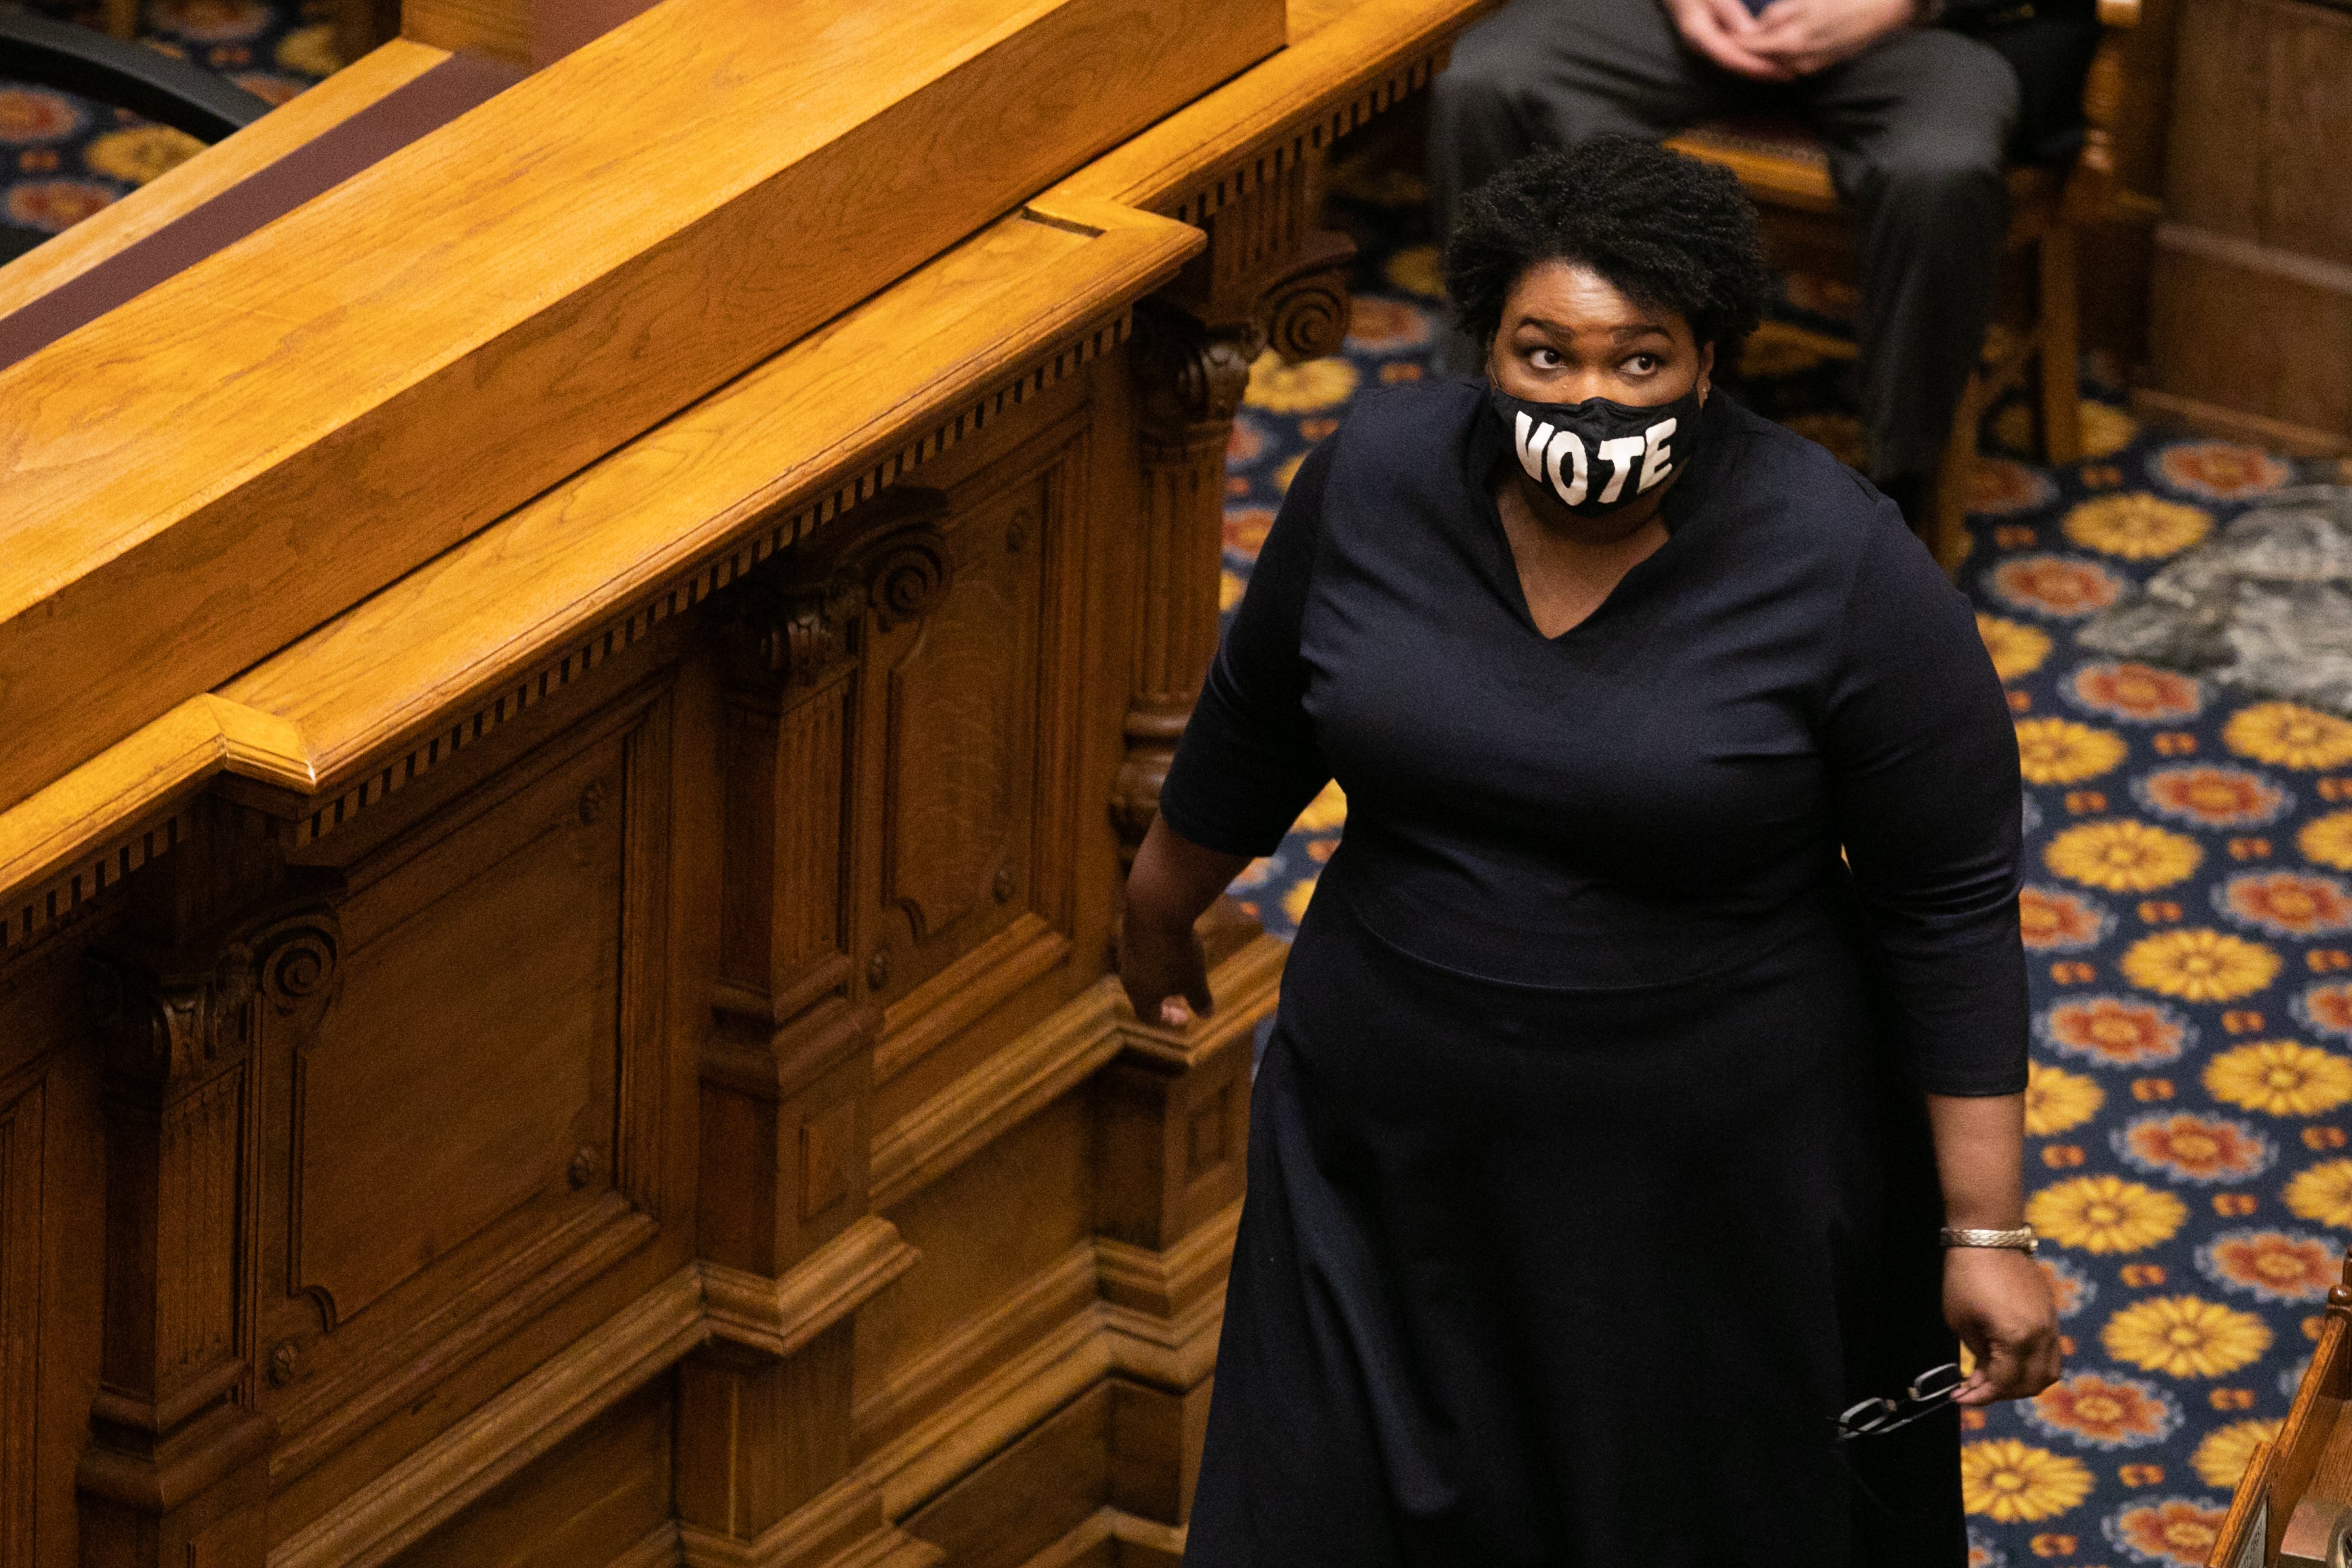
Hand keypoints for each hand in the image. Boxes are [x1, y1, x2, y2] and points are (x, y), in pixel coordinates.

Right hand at [1119, 908, 1214, 1029]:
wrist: (1156, 910)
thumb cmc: (1177, 953)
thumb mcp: (1194, 979)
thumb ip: (1200, 999)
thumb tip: (1207, 1015)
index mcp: (1141, 995)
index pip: (1149, 1017)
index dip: (1167, 1020)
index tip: (1184, 1018)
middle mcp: (1128, 977)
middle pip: (1142, 995)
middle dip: (1161, 998)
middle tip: (1179, 996)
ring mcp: (1125, 953)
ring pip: (1140, 972)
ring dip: (1157, 975)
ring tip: (1176, 969)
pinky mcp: (1128, 932)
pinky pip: (1141, 952)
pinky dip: (1154, 955)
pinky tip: (1170, 945)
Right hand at [1661, 0, 1798, 79]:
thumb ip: (1729, 13)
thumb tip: (1751, 35)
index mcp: (1697, 34)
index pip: (1730, 57)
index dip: (1755, 66)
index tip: (1778, 70)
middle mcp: (1699, 45)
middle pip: (1733, 66)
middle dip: (1760, 73)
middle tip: (1789, 76)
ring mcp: (1702, 44)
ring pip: (1733, 63)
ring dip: (1757, 69)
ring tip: (1784, 72)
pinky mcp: (1708, 40)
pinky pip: (1731, 54)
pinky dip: (1750, 59)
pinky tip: (1766, 59)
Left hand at [1747, 0, 1918, 75]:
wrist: (1884, 9)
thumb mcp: (1805, 0)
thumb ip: (1777, 15)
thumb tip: (1755, 28)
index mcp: (1790, 42)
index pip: (1749, 48)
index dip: (1733, 41)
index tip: (1720, 32)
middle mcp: (1797, 62)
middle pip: (1760, 62)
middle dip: (1746, 52)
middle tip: (1730, 39)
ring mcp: (1810, 67)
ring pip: (1776, 65)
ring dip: (1764, 56)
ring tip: (1754, 41)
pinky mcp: (1822, 67)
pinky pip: (1793, 66)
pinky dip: (1782, 57)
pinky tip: (1781, 44)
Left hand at [1943, 1248, 2061, 1404]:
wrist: (1989, 1237)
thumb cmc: (1966, 1276)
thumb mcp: (1961, 1321)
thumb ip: (1978, 1355)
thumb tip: (1983, 1378)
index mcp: (2018, 1339)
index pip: (2004, 1383)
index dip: (1981, 1396)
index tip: (1960, 1398)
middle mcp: (2042, 1336)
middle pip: (2032, 1385)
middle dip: (2002, 1393)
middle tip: (1974, 1389)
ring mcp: (2051, 1325)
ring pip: (2048, 1373)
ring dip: (2022, 1383)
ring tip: (1992, 1378)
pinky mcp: (2051, 1315)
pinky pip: (2051, 1353)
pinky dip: (2032, 1365)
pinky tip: (2008, 1361)